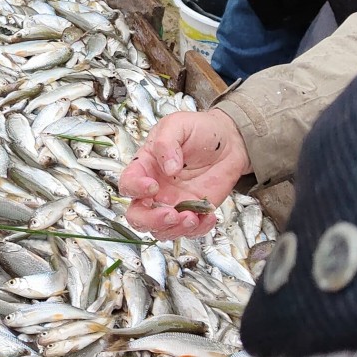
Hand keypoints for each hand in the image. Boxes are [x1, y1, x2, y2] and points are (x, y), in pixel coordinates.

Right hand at [119, 109, 251, 235]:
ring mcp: (174, 203)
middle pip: (138, 216)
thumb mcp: (177, 125)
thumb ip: (166, 143)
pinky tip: (209, 216)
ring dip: (175, 229)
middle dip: (151, 221)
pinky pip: (190, 231)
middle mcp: (156, 190)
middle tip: (170, 214)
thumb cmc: (198, 130)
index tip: (153, 186)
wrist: (228, 141)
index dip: (135, 189)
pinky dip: (198, 230)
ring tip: (193, 216)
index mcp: (145, 167)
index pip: (128, 184)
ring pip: (161, 229)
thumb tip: (168, 168)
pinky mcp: (194, 212)